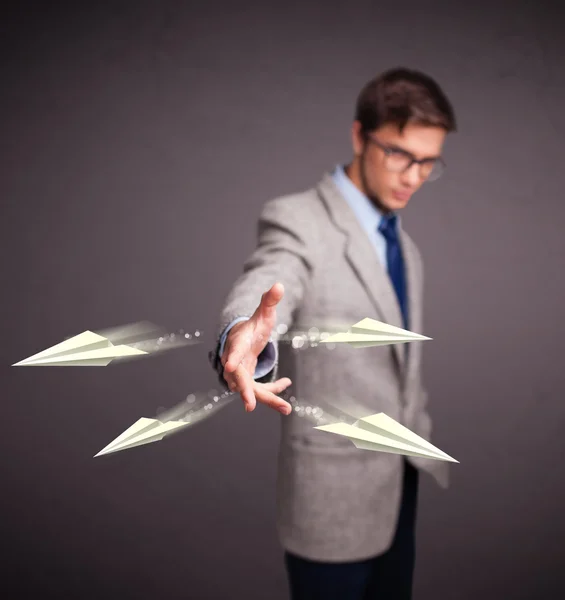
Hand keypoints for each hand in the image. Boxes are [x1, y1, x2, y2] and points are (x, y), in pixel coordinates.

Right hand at [221, 282, 291, 413]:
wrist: (243, 339)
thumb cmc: (252, 326)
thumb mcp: (263, 313)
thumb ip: (269, 300)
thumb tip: (279, 285)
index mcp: (238, 343)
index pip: (234, 351)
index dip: (232, 358)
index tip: (229, 367)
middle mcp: (235, 361)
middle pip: (239, 378)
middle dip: (245, 391)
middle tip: (249, 406)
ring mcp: (241, 374)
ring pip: (251, 390)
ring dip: (268, 399)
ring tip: (286, 408)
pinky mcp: (248, 382)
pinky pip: (260, 391)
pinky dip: (273, 391)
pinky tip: (287, 382)